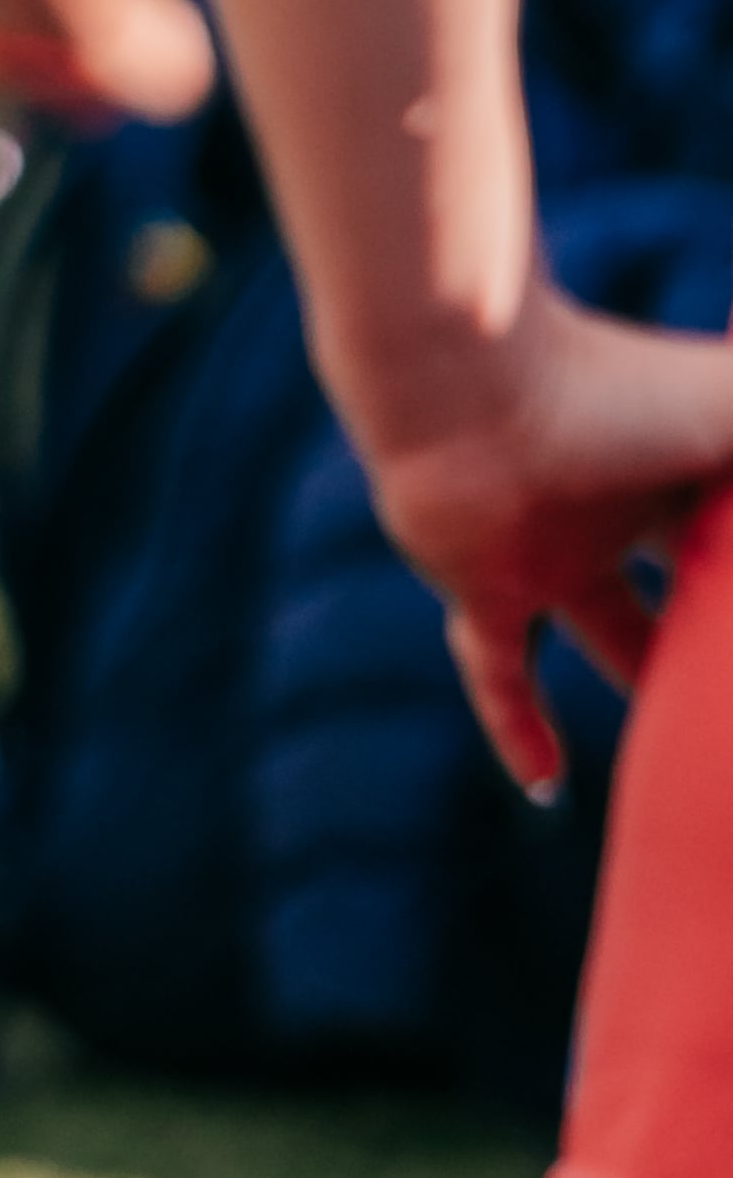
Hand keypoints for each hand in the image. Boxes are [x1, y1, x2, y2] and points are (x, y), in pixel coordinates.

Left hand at [368, 279, 732, 793]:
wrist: (470, 385)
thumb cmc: (619, 384)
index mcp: (682, 463)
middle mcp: (617, 503)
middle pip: (687, 595)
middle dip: (724, 647)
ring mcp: (548, 546)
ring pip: (604, 632)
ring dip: (645, 687)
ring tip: (695, 774)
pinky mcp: (481, 584)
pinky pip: (496, 672)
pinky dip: (518, 727)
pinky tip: (549, 792)